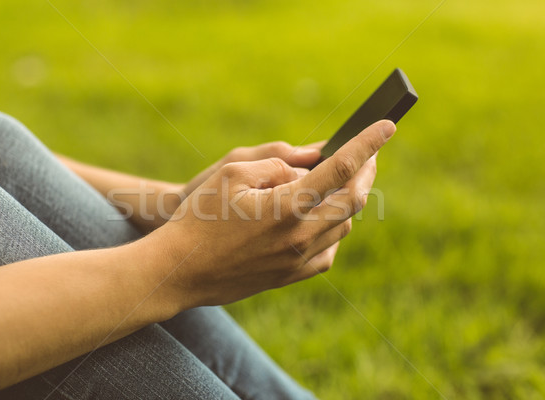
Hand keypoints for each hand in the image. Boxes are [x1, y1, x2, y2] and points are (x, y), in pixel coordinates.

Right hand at [154, 120, 395, 308]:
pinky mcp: (290, 276)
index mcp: (286, 205)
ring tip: (342, 184)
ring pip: (343, 225)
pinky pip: (328, 252)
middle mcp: (299, 235)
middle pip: (352, 199)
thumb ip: (276, 165)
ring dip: (348, 201)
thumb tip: (307, 168)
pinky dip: (333, 230)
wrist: (180, 270)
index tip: (387, 126)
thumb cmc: (199, 216)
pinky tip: (321, 220)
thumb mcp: (231, 173)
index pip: (341, 168)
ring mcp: (297, 260)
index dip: (367, 144)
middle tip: (370, 156)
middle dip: (366, 172)